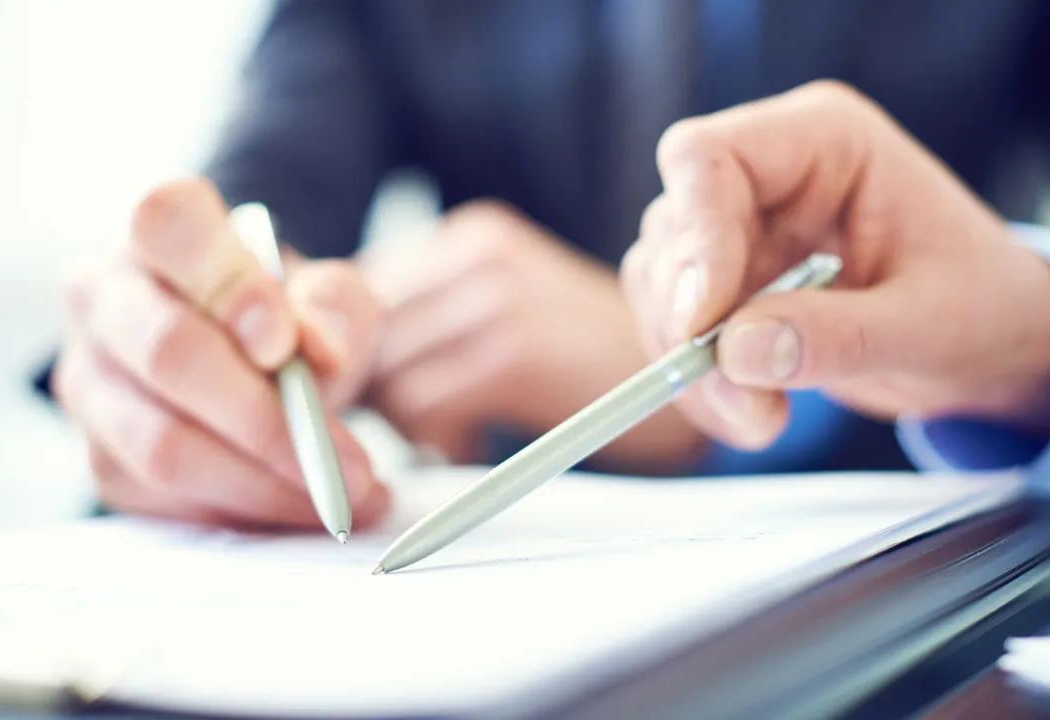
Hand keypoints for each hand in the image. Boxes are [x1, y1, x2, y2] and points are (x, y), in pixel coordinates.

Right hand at [52, 178, 388, 527]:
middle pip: (168, 353)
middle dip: (267, 420)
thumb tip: (322, 353)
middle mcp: (104, 298)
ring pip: (164, 444)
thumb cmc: (283, 317)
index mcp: (160, 233)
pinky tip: (304, 507)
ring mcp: (91, 381)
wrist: (245, 359)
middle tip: (349, 463)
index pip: (166, 222)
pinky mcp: (102, 455)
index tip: (284, 342)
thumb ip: (335, 310)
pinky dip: (247, 511)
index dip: (229, 286)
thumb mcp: (327, 297)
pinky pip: (167, 499)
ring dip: (266, 483)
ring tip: (344, 496)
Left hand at [363, 199, 705, 469]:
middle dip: (373, 394)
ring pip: (387, 379)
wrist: (701, 366)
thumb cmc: (597, 358)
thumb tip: (348, 379)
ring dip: (411, 424)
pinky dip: (442, 441)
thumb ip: (438, 327)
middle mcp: (475, 251)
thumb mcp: (508, 317)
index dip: (347, 357)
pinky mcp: (517, 348)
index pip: (352, 295)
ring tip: (460, 434)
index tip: (361, 400)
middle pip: (362, 339)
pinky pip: (424, 408)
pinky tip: (480, 441)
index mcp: (468, 238)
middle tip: (417, 429)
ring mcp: (497, 294)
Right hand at [622, 81, 1049, 448]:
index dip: (695, 238)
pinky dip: (698, 382)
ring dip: (692, 366)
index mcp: (824, 141)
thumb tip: (736, 352)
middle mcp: (766, 174)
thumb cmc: (981, 308)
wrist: (990, 344)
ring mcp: (738, 229)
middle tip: (748, 406)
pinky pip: (673, 328)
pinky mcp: (724, 283)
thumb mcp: (929, 325)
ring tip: (759, 420)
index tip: (704, 325)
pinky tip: (750, 413)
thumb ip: (838, 335)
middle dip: (693, 328)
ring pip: (661, 286)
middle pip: (674, 231)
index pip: (709, 159)